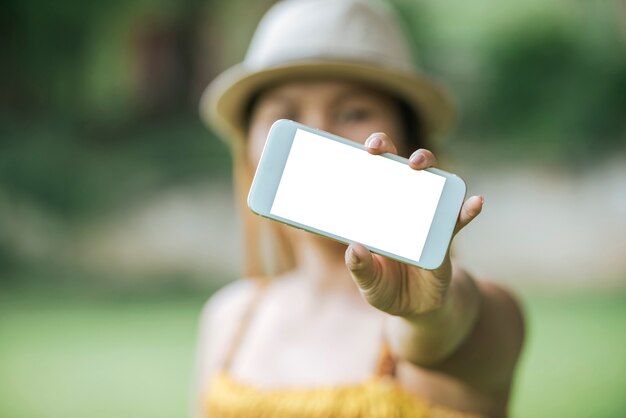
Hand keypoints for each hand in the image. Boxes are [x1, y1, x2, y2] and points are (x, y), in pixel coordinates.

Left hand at [345, 133, 482, 316]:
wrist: (420, 308)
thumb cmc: (388, 289)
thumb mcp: (370, 283)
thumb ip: (361, 269)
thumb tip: (353, 249)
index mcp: (376, 214)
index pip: (365, 178)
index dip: (359, 160)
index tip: (349, 149)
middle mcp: (400, 206)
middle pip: (394, 168)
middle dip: (386, 149)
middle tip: (376, 147)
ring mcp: (425, 216)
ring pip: (427, 181)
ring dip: (424, 165)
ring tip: (417, 164)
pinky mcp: (446, 234)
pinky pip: (458, 218)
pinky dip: (467, 209)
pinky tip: (475, 202)